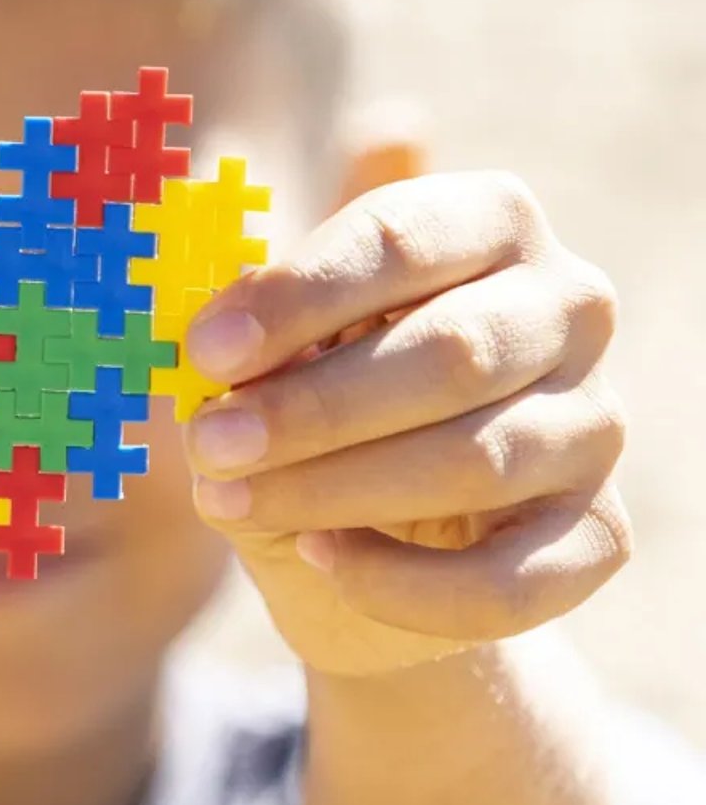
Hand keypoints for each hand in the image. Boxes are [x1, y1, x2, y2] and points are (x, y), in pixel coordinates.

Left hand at [184, 171, 628, 675]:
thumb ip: (251, 326)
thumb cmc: (310, 397)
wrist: (363, 530)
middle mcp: (567, 307)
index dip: (297, 295)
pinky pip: (509, 577)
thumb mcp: (271, 349)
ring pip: (478, 461)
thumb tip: (215, 333)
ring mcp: (595, 421)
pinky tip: (320, 559)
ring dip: (337, 488)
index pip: (400, 238)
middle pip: (451, 352)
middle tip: (209, 442)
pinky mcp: (599, 532)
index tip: (205, 349)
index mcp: (487, 221)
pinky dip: (402, 583)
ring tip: (232, 498)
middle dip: (313, 406)